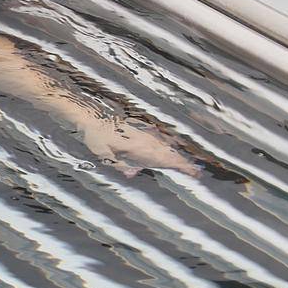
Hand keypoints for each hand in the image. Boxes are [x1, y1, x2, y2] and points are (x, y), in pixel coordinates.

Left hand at [76, 117, 199, 177]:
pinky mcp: (139, 126)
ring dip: (175, 153)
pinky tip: (170, 144)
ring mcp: (142, 131)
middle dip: (182, 161)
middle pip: (167, 151)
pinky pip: (156, 135)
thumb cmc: (95, 136)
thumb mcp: (103, 154)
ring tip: (186, 162)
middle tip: (196, 171)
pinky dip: (165, 142)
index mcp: (138, 146)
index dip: (179, 165)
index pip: (163, 158)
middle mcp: (143, 138)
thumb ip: (118, 164)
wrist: (91, 114)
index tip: (193, 171)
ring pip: (163, 143)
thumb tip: (132, 172)